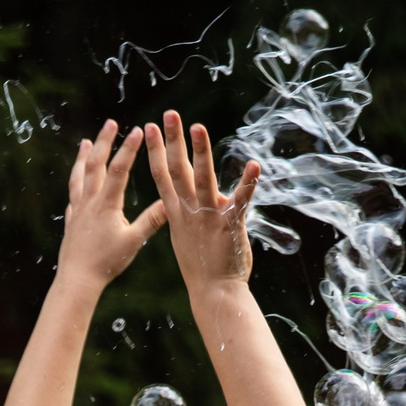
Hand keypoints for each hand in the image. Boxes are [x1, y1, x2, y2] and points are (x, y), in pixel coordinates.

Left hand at [55, 121, 166, 287]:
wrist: (78, 279)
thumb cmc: (107, 262)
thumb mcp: (134, 241)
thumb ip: (152, 220)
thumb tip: (172, 202)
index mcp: (107, 204)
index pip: (119, 169)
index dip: (129, 148)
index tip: (139, 130)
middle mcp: (90, 202)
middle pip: (96, 164)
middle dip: (104, 141)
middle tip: (110, 123)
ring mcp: (78, 209)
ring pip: (80, 176)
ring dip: (84, 156)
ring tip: (86, 142)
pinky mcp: (72, 220)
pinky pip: (73, 192)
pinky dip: (76, 179)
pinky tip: (78, 178)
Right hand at [144, 110, 261, 290]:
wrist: (213, 291)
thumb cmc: (201, 264)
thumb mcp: (186, 234)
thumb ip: (191, 210)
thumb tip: (201, 193)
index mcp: (175, 213)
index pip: (161, 176)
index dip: (156, 151)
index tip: (151, 128)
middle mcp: (188, 212)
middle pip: (177, 170)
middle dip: (172, 141)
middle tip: (169, 114)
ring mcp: (208, 217)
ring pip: (203, 179)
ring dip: (200, 152)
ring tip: (197, 127)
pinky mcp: (230, 225)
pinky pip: (240, 200)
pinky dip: (248, 182)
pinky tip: (254, 163)